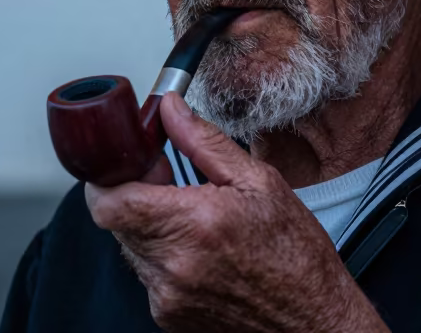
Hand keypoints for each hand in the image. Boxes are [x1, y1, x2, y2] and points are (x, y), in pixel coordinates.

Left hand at [84, 93, 387, 332]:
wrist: (314, 322)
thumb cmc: (296, 255)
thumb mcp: (259, 182)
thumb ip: (204, 141)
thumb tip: (170, 109)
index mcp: (194, 225)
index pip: (109, 202)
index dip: (105, 178)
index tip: (123, 163)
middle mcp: (173, 266)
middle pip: (116, 222)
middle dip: (132, 195)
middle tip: (163, 179)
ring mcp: (168, 297)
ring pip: (130, 248)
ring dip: (148, 226)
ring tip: (189, 216)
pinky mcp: (169, 317)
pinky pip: (148, 275)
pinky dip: (163, 257)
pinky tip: (199, 249)